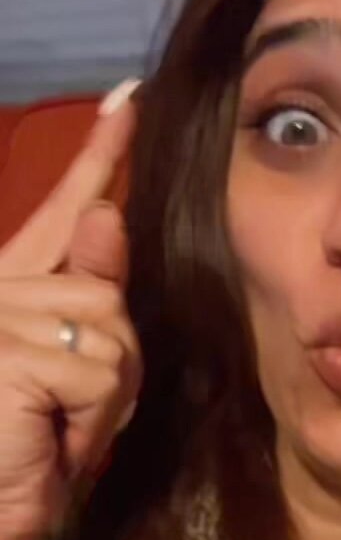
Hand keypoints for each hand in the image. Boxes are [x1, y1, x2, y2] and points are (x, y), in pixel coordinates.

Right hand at [0, 83, 142, 539]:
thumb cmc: (22, 442)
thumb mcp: (67, 366)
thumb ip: (88, 293)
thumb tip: (108, 217)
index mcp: (18, 284)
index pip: (70, 203)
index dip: (103, 150)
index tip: (129, 98)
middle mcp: (4, 288)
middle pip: (112, 293)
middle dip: (111, 364)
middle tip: (66, 413)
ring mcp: (1, 314)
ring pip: (115, 333)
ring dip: (103, 400)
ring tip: (53, 431)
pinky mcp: (10, 352)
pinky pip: (101, 373)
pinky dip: (90, 422)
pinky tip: (46, 442)